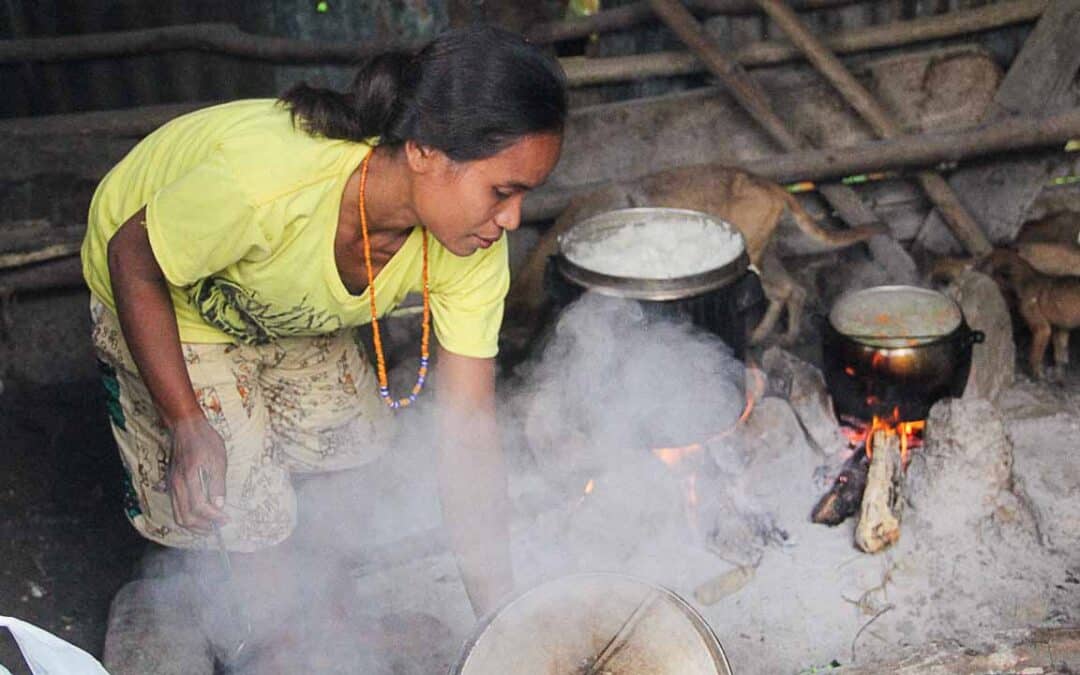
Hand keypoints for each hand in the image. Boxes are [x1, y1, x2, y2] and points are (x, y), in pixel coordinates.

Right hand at [167, 415, 228, 531]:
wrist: (186, 427)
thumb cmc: (204, 440)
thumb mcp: (218, 459)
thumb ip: (217, 484)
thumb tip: (219, 505)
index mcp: (188, 478)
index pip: (199, 508)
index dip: (213, 518)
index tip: (226, 519)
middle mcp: (176, 485)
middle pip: (185, 517)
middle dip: (203, 527)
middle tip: (219, 526)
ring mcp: (171, 485)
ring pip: (178, 515)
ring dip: (194, 525)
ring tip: (210, 526)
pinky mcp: (171, 484)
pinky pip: (176, 507)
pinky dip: (186, 516)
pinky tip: (199, 516)